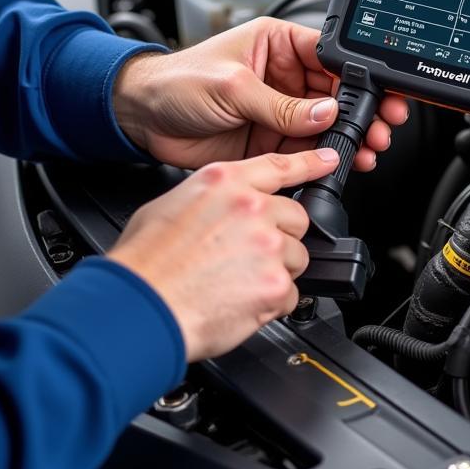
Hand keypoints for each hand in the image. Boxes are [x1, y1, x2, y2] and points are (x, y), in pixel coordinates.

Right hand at [108, 148, 337, 359]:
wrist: (139, 307)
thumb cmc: (144, 264)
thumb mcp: (170, 206)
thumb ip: (212, 199)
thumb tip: (225, 208)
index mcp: (226, 182)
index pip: (280, 165)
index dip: (310, 163)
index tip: (330, 161)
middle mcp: (252, 207)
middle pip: (296, 218)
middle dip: (279, 238)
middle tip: (246, 257)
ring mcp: (268, 245)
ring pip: (296, 257)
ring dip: (275, 272)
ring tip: (237, 283)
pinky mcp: (275, 283)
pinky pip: (290, 295)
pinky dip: (271, 304)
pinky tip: (240, 304)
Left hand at [112, 17, 407, 169]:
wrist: (139, 118)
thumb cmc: (175, 82)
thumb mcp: (232, 87)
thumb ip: (280, 104)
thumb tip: (324, 113)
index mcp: (276, 44)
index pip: (328, 57)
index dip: (356, 74)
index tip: (377, 92)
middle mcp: (282, 75)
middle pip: (335, 93)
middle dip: (361, 111)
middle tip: (380, 126)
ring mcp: (278, 109)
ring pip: (325, 124)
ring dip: (348, 137)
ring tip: (367, 148)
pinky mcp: (269, 138)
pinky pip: (304, 148)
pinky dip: (323, 158)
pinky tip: (339, 162)